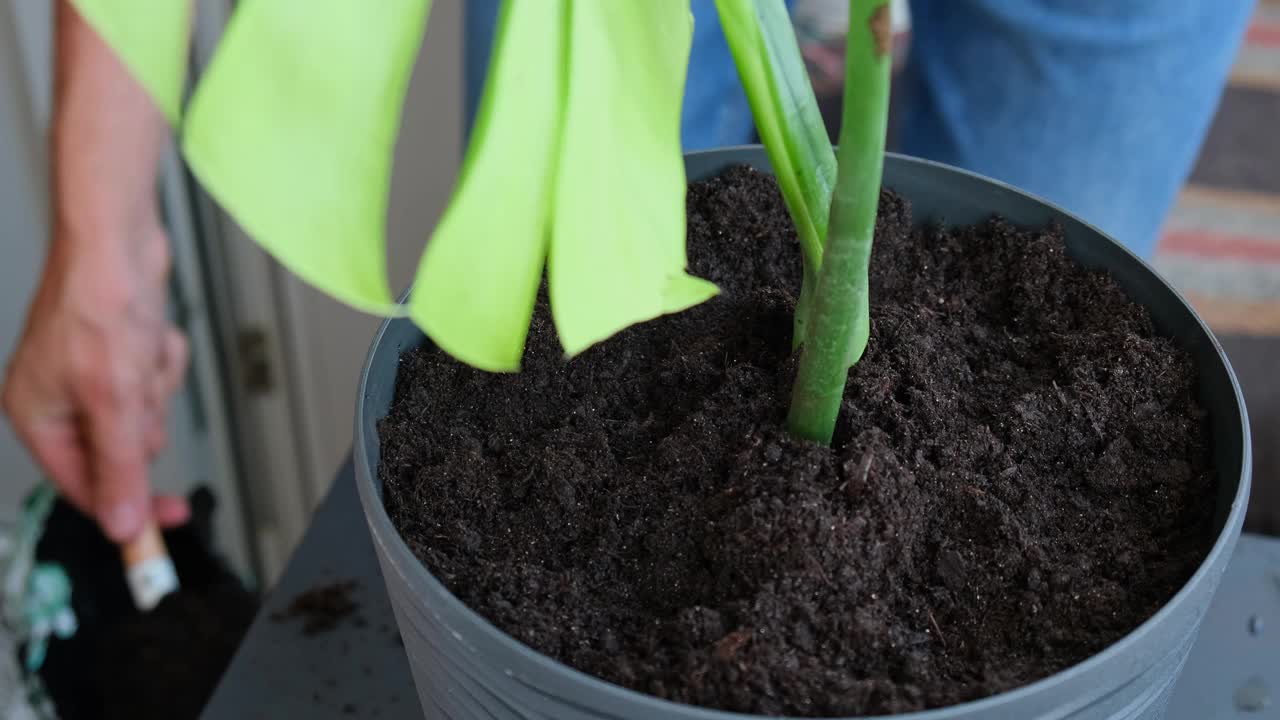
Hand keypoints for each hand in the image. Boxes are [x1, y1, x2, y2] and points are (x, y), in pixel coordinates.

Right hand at [2, 220, 189, 541]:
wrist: (121, 238)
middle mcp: (58, 399)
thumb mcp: (113, 400)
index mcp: (38, 415)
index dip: (129, 505)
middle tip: (137, 384)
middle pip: (122, 450)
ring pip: (145, 414)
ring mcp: (91, 375)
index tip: (168, 520)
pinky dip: (162, 360)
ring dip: (155, 386)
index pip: (86, 487)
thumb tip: (120, 524)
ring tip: (141, 351)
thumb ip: (119, 468)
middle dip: (142, 418)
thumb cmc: (100, 302)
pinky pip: (156, 380)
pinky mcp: (121, 353)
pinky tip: (152, 335)